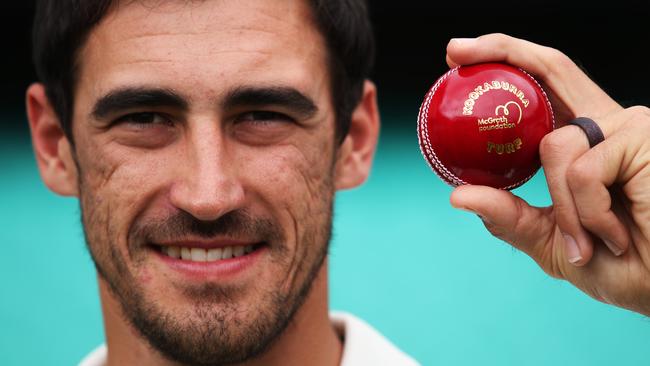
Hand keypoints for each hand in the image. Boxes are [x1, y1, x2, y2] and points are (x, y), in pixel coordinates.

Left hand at [446, 33, 649, 315]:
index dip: (503, 61)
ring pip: (554, 146)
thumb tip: (457, 196)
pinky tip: (615, 235)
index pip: (542, 85)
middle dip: (500, 50)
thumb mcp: (548, 239)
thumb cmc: (617, 264)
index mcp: (583, 140)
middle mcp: (604, 122)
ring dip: (564, 208)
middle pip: (549, 68)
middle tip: (454, 51)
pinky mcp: (642, 137)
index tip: (457, 56)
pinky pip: (581, 170)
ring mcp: (626, 125)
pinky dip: (587, 213)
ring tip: (590, 241)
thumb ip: (506, 216)